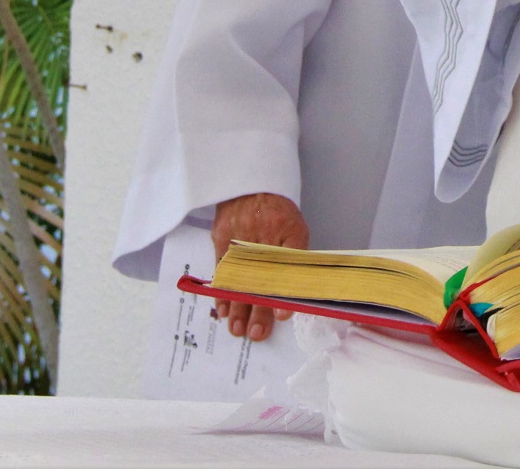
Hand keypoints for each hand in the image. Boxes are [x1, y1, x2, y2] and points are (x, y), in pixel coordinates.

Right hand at [209, 192, 306, 340]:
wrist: (250, 186)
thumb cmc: (278, 213)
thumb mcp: (295, 228)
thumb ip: (296, 256)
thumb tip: (298, 290)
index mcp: (289, 231)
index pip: (290, 263)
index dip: (286, 291)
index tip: (283, 314)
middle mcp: (264, 235)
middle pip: (261, 277)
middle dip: (258, 308)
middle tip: (257, 333)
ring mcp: (240, 237)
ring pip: (239, 277)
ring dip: (237, 305)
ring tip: (238, 329)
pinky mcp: (222, 239)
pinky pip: (222, 270)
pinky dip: (222, 291)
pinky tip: (224, 309)